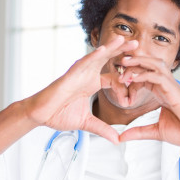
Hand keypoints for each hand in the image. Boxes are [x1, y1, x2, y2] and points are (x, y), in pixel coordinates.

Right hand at [23, 35, 137, 142]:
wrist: (41, 115)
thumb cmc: (58, 114)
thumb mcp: (87, 123)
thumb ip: (103, 129)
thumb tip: (117, 140)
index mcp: (92, 83)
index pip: (113, 76)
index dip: (125, 80)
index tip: (134, 91)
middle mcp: (87, 75)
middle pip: (108, 60)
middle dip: (122, 52)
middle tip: (138, 44)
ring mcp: (78, 73)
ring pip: (97, 57)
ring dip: (110, 48)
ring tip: (124, 39)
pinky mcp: (70, 75)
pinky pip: (83, 63)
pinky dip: (93, 56)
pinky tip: (104, 49)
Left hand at [115, 56, 179, 146]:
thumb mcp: (157, 132)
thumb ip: (139, 132)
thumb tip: (121, 137)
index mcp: (162, 92)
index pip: (145, 76)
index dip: (131, 76)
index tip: (118, 83)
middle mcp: (167, 86)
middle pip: (149, 65)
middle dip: (133, 61)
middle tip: (117, 63)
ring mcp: (171, 86)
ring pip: (154, 64)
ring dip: (138, 62)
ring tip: (123, 62)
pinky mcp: (174, 90)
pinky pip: (158, 76)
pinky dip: (144, 74)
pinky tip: (132, 78)